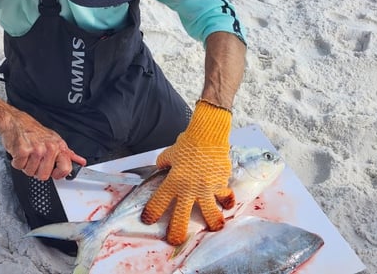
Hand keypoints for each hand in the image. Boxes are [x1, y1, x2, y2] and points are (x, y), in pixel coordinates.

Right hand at [1, 110, 85, 180]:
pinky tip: (20, 153)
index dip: (58, 174)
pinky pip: (19, 167)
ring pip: (31, 172)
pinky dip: (17, 162)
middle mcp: (50, 148)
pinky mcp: (23, 151)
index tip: (54, 173)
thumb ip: (67, 153)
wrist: (16, 122)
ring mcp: (36, 149)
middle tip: (35, 159)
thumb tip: (81, 162)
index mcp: (59, 146)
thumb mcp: (55, 140)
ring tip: (27, 154)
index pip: (66, 168)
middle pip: (44, 175)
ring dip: (26, 166)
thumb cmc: (34, 131)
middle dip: (37, 170)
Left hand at [141, 100, 234, 244]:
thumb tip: (161, 169)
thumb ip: (164, 164)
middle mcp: (189, 189)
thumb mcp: (169, 153)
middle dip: (177, 233)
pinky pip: (225, 197)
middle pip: (181, 218)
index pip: (158, 202)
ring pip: (209, 214)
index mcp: (173, 182)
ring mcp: (207, 189)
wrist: (208, 135)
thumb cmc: (187, 143)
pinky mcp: (221, 184)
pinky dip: (227, 202)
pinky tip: (228, 205)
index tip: (148, 220)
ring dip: (212, 223)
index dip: (152, 213)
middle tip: (175, 240)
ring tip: (214, 228)